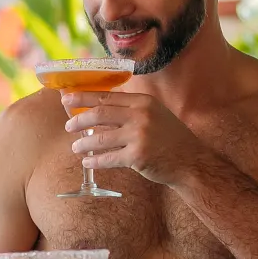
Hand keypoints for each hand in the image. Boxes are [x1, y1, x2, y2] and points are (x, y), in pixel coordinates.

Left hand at [61, 90, 203, 186]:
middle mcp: (141, 115)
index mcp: (143, 101)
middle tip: (68, 126)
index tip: (66, 99)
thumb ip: (132, 109)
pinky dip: (95, 160)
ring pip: (100, 138)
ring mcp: (139, 136)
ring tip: (75, 147)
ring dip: (83, 143)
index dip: (83, 97)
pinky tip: (87, 161)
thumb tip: (100, 106)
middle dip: (79, 120)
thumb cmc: (170, 138)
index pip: (107, 96)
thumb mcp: (155, 114)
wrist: (191, 162)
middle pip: (100, 113)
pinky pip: (108, 158)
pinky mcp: (137, 156)